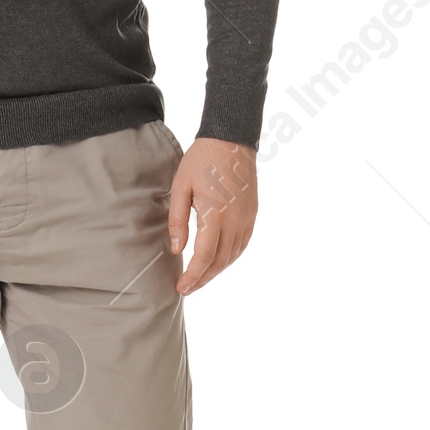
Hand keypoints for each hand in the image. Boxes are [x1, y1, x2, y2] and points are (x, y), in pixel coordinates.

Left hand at [168, 137, 256, 294]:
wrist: (231, 139)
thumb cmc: (201, 161)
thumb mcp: (180, 187)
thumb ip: (178, 220)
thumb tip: (177, 249)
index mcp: (215, 215)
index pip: (205, 257)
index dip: (193, 276)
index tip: (181, 288)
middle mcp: (236, 221)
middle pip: (220, 262)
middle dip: (203, 279)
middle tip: (187, 289)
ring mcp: (247, 218)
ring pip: (233, 255)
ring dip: (217, 271)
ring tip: (200, 278)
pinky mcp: (253, 213)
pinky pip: (243, 244)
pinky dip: (230, 257)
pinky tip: (218, 261)